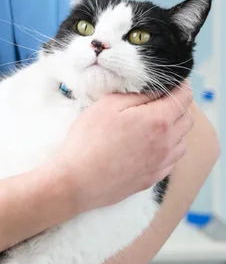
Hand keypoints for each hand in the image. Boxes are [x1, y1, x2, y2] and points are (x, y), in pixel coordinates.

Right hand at [52, 81, 192, 211]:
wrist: (76, 181)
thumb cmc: (88, 141)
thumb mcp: (107, 105)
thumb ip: (137, 94)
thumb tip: (156, 89)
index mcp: (158, 120)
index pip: (184, 97)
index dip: (179, 85)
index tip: (170, 82)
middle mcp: (167, 143)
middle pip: (187, 119)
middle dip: (179, 106)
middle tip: (160, 101)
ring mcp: (161, 164)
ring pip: (182, 142)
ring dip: (174, 130)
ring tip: (153, 126)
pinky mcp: (151, 179)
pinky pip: (170, 162)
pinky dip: (166, 151)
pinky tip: (148, 148)